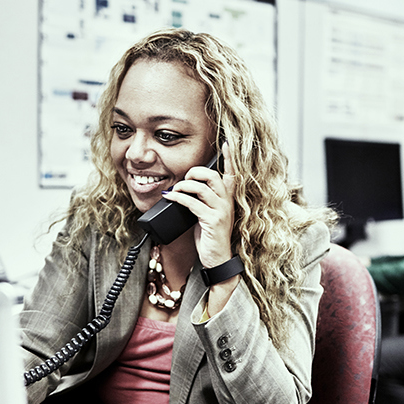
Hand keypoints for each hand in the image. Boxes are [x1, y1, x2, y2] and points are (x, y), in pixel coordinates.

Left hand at [162, 142, 234, 268]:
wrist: (217, 260)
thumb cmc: (210, 237)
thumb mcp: (207, 215)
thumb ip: (201, 201)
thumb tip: (182, 189)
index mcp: (228, 199)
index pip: (232, 173)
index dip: (229, 158)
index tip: (226, 143)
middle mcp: (227, 203)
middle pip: (214, 176)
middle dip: (196, 172)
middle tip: (185, 178)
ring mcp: (221, 212)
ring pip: (203, 187)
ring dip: (185, 185)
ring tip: (175, 190)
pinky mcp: (212, 221)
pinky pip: (193, 203)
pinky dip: (179, 197)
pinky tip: (170, 197)